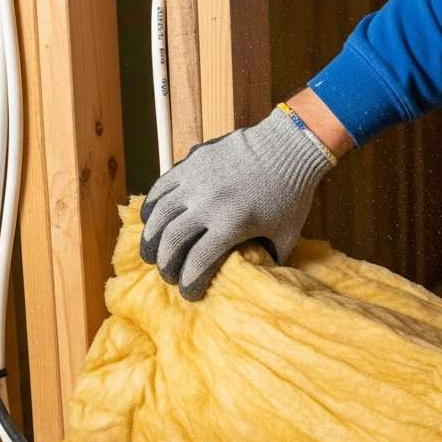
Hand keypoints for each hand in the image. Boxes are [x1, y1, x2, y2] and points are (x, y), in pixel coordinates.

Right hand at [140, 107, 334, 300]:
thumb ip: (270, 258)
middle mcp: (207, 203)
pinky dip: (152, 207)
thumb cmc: (291, 195)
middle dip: (166, 265)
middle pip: (171, 241)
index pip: (198, 262)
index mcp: (232, 225)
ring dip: (151, 239)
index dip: (190, 283)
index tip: (188, 293)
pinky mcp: (190, 163)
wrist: (287, 148)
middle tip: (167, 276)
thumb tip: (258, 279)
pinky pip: (161, 188)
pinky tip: (151, 220)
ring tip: (150, 254)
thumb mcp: (286, 235)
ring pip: (159, 215)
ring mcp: (196, 181)